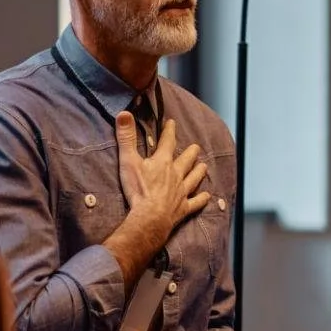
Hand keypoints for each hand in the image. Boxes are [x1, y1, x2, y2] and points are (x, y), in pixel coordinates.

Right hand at [117, 113, 209, 236]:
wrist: (149, 217)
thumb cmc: (139, 190)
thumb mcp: (128, 161)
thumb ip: (126, 138)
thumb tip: (124, 113)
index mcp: (163, 162)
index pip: (167, 142)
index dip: (169, 131)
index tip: (172, 123)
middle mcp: (176, 175)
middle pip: (186, 160)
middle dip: (191, 152)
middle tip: (196, 147)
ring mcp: (182, 192)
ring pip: (194, 179)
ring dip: (199, 172)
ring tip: (203, 166)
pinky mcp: (183, 208)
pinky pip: (195, 202)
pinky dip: (201, 199)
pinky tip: (207, 196)